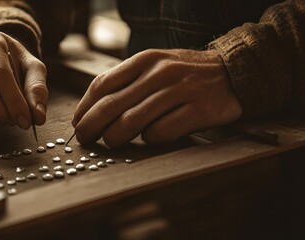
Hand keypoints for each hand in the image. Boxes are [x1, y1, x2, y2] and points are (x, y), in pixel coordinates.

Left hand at [72, 49, 242, 146]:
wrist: (233, 71)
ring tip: (111, 142)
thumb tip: (92, 108)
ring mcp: (180, 91)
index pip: (102, 84)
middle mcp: (160, 73)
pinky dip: (149, 139)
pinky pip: (161, 132)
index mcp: (145, 60)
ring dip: (115, 137)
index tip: (77, 123)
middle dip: (91, 127)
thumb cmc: (184, 74)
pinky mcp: (198, 110)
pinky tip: (149, 137)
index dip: (84, 108)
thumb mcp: (155, 65)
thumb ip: (127, 81)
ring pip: (132, 121)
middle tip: (84, 139)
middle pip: (111, 105)